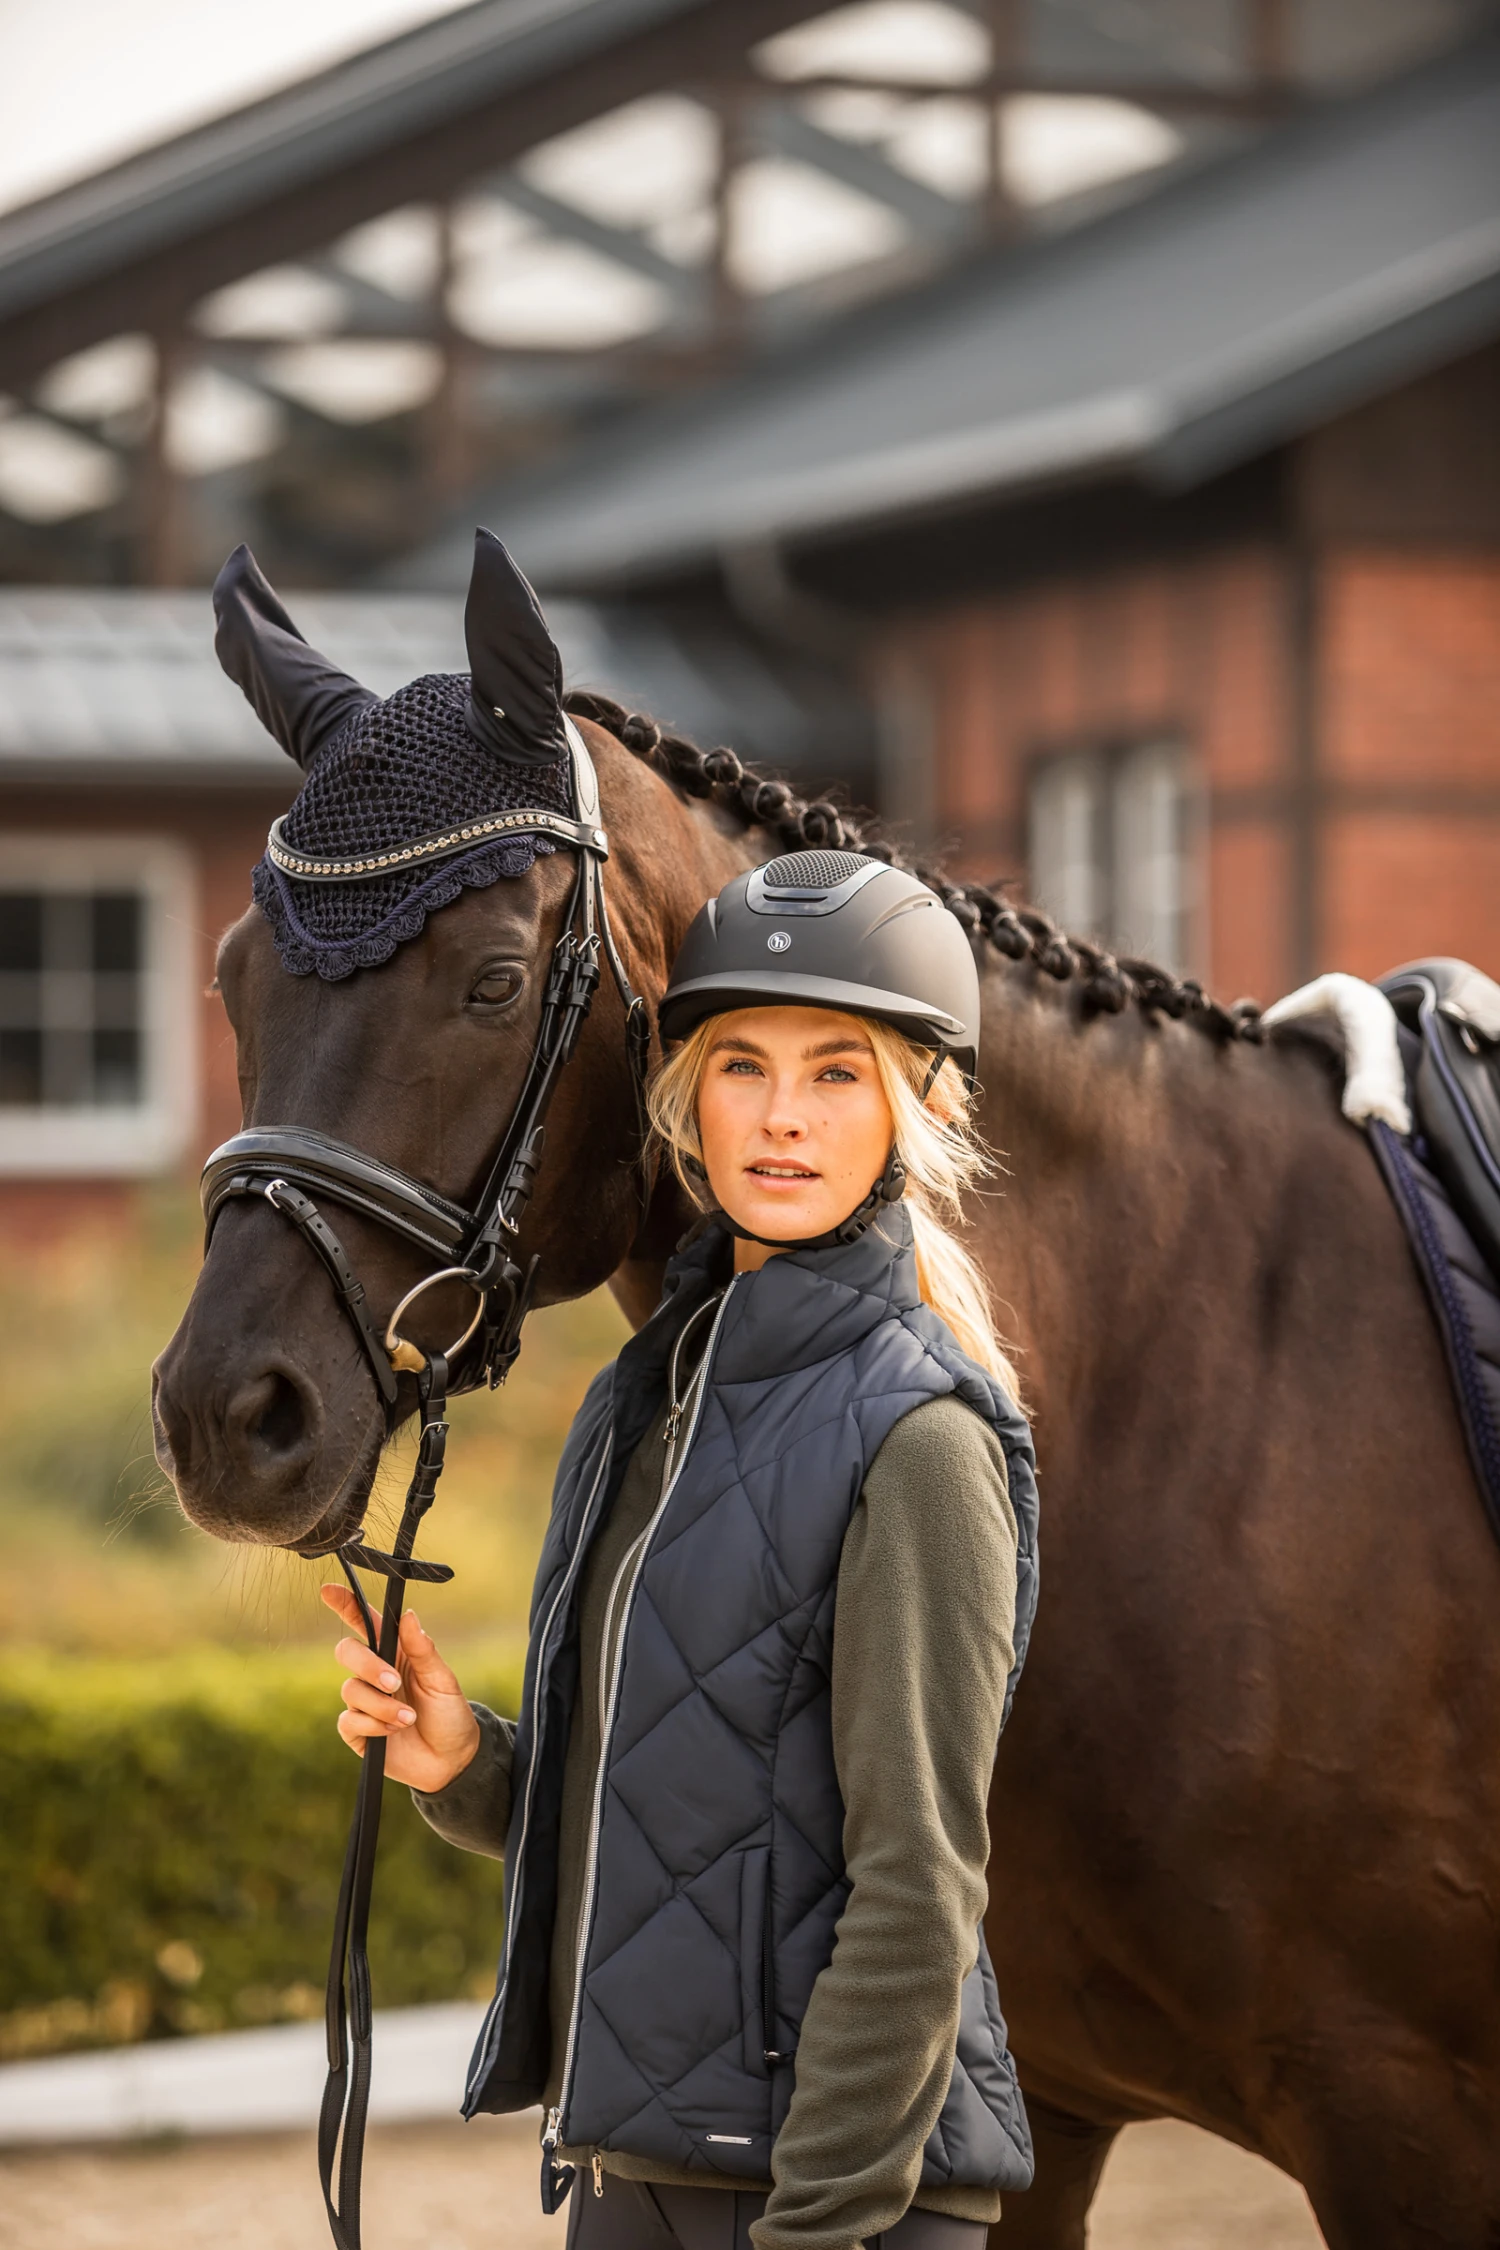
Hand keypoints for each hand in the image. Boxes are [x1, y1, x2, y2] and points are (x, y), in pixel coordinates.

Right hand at [321, 1585, 480, 1794]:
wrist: (452, 1760)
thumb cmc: (449, 1713)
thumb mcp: (442, 1680)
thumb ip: (422, 1649)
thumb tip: (408, 1615)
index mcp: (394, 1652)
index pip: (364, 1622)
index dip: (344, 1605)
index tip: (328, 1592)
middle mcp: (374, 1674)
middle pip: (347, 1652)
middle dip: (367, 1665)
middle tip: (394, 1683)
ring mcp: (364, 1702)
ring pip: (350, 1690)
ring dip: (381, 1705)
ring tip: (408, 1718)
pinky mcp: (357, 1732)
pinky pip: (349, 1721)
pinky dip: (373, 1725)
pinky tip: (394, 1731)